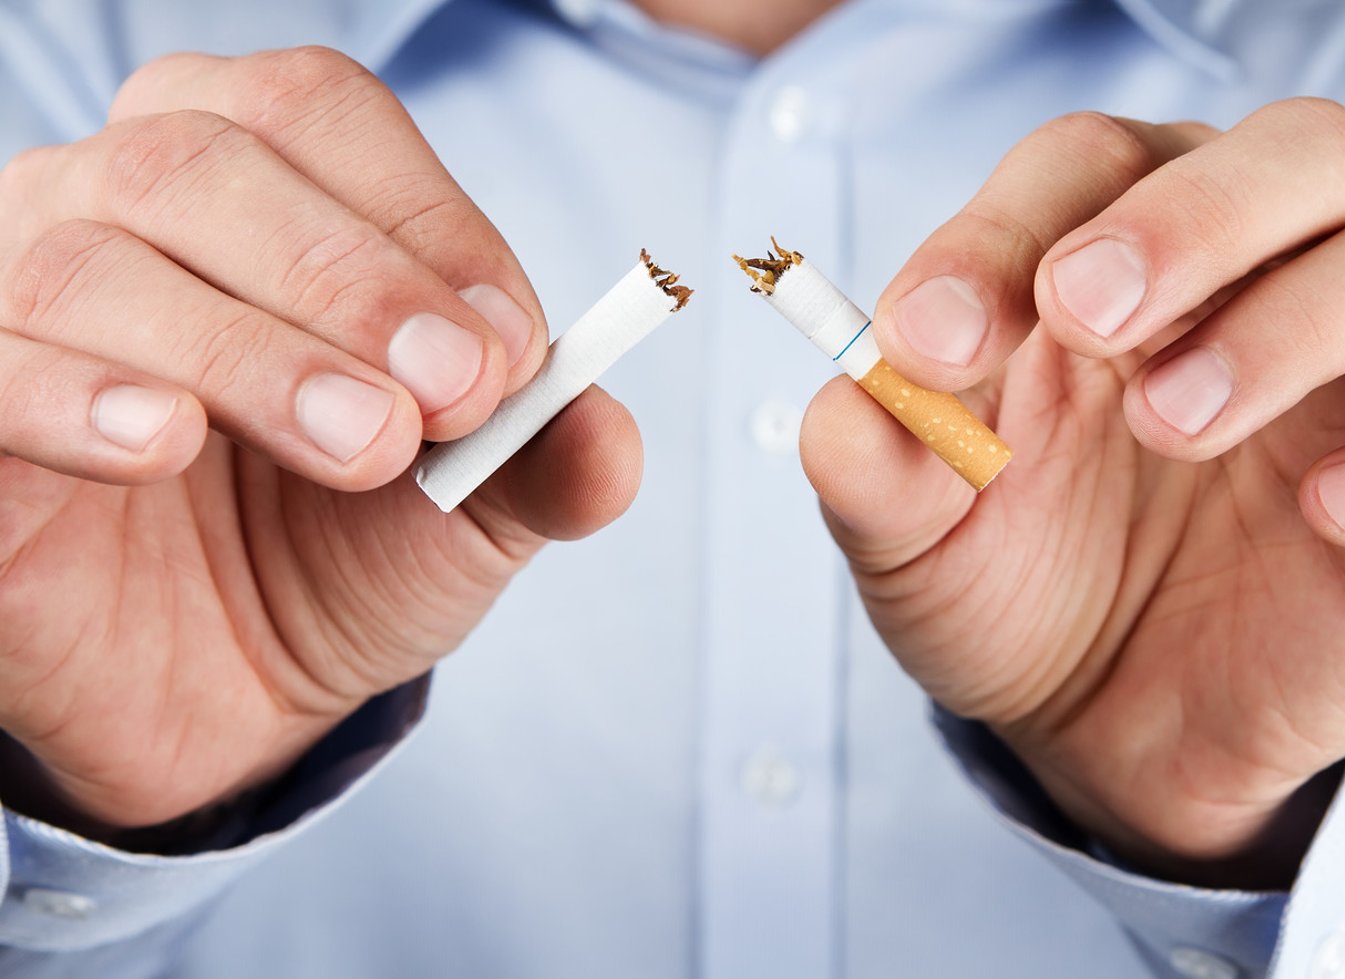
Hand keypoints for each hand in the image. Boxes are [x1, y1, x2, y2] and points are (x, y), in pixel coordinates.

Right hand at [0, 47, 641, 832]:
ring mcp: (16, 306)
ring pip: (92, 263)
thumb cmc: (345, 551)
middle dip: (350, 282)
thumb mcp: (472, 507)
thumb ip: (542, 455)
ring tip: (362, 445)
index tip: (510, 352)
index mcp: (250, 179)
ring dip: (249, 353)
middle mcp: (114, 208)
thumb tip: (608, 432)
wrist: (235, 686)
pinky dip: (73, 395)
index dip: (424, 221)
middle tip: (449, 399)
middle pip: (202, 165)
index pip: (317, 116)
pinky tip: (165, 441)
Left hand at [800, 99, 1344, 886]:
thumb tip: (852, 402)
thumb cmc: (1007, 586)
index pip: (1084, 168)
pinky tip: (1324, 510)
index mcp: (1105, 263)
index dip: (1003, 229)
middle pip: (1290, 151)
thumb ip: (876, 461)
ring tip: (1174, 421)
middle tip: (1090, 315)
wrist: (1097, 722)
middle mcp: (1245, 284)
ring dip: (1295, 317)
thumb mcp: (913, 537)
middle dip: (1190, 217)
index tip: (926, 337)